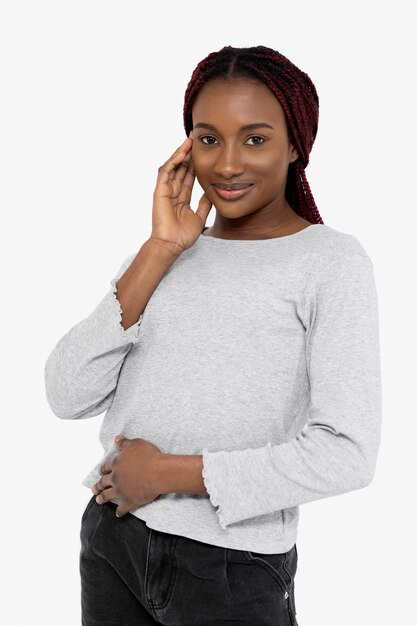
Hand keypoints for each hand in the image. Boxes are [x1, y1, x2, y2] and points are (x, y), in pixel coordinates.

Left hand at [91, 435, 162, 517]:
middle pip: (103, 483)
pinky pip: (122, 508)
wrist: (157, 472)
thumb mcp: (135, 444)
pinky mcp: (130, 501)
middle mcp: (116, 478)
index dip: (102, 469)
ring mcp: (121, 491)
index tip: (100, 472)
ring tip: (98, 500)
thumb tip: (117, 439)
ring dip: (102, 498)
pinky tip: (118, 514)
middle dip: (98, 486)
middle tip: (94, 489)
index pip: (106, 467)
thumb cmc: (148, 456)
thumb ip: (124, 443)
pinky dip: (119, 511)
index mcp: (116, 464)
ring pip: (108, 496)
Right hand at [150, 132, 212, 254]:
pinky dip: (173, 162)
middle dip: (188, 153)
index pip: (189, 176)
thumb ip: (204, 204)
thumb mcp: (200, 218)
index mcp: (181, 198)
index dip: (195, 164)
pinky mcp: (159, 191)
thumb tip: (212, 193)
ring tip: (189, 140)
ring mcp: (165, 191)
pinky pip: (166, 172)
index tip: (204, 152)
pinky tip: (182, 153)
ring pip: (173, 167)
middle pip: (181, 168)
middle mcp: (173, 192)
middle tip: (196, 138)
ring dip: (180, 153)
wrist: (171, 245)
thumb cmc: (183, 236)